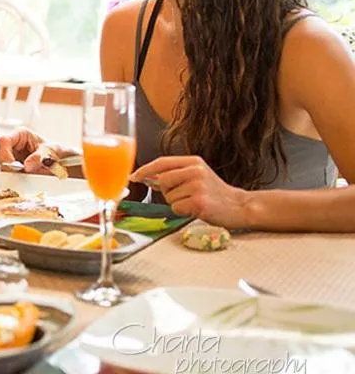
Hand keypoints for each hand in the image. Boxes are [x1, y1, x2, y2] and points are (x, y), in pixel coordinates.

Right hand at [0, 126, 79, 174]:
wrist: (64, 163)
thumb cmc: (57, 152)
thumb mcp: (51, 152)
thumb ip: (39, 157)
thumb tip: (26, 166)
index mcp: (20, 134)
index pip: (4, 141)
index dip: (6, 154)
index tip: (15, 166)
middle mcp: (14, 144)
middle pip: (1, 155)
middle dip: (9, 166)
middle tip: (21, 174)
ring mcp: (13, 156)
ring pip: (3, 166)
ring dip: (13, 173)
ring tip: (28, 176)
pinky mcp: (14, 168)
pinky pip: (9, 173)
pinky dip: (16, 178)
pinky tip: (25, 179)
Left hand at [130, 156, 249, 228]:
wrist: (240, 206)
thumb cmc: (215, 193)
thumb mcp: (196, 176)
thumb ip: (174, 174)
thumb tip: (147, 177)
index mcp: (193, 161)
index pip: (161, 163)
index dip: (145, 170)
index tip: (134, 177)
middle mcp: (195, 171)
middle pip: (162, 181)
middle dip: (166, 191)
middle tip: (184, 195)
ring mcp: (198, 186)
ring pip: (168, 197)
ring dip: (177, 203)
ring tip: (194, 201)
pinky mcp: (199, 202)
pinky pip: (176, 208)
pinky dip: (183, 211)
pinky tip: (197, 209)